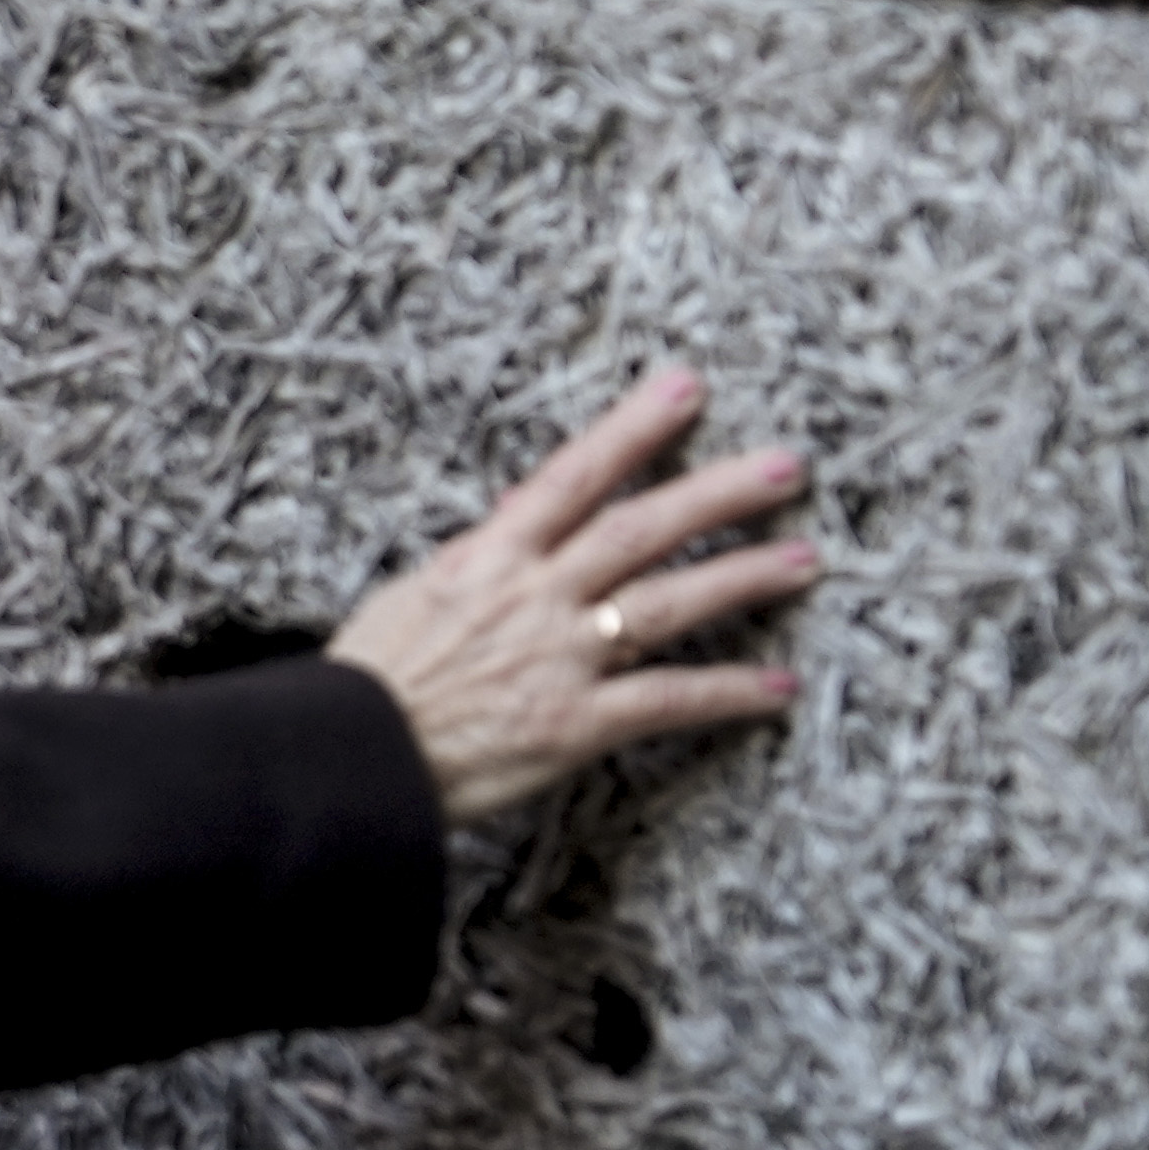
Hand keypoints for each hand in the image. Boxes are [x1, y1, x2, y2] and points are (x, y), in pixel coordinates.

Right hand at [326, 365, 818, 824]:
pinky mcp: (574, 723)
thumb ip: (477, 560)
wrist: (345, 760)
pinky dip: (726, 693)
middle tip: (785, 466)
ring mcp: (558, 658)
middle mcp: (532, 597)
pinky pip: (666, 700)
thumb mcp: (413, 597)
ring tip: (803, 561)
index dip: (633, 429)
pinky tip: (777, 687)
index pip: (572, 476)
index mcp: (487, 558)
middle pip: (641, 529)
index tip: (684, 389)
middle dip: (718, 493)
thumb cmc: (367, 683)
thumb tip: (517, 512)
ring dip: (743, 577)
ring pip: (667, 604)